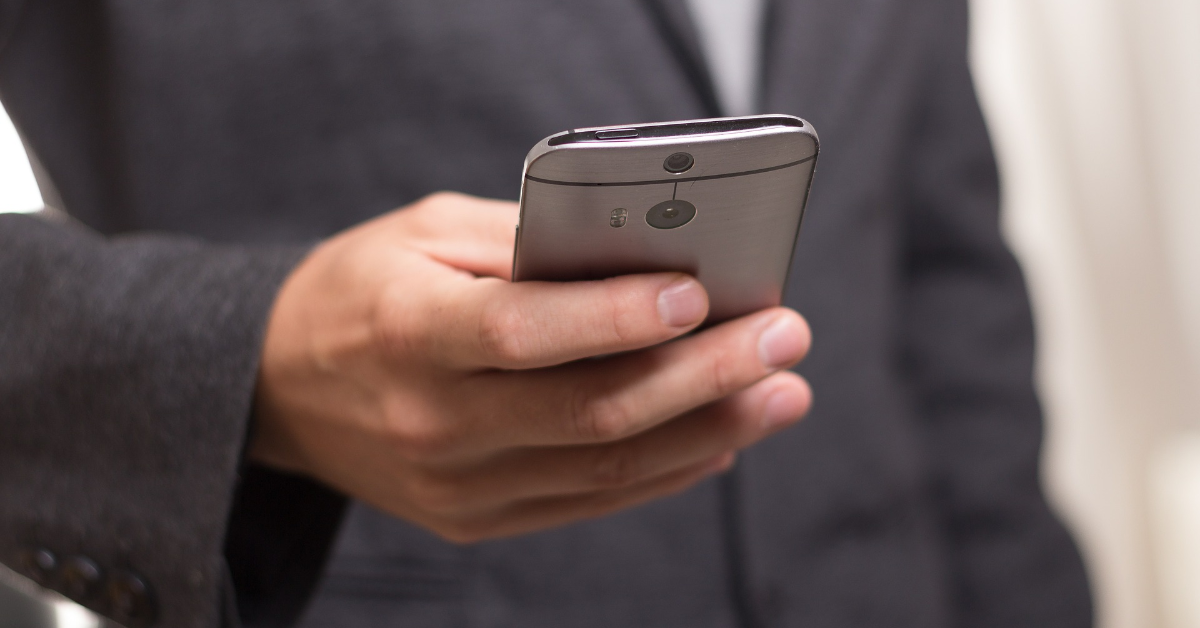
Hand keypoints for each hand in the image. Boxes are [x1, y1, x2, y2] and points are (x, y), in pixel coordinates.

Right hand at [251, 192, 811, 542]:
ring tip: (780, 392)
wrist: (279, 389)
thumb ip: (526, 240)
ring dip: (708, 430)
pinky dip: (664, 470)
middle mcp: (433, 421)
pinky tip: (720, 437)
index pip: (524, 333)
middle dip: (703, 375)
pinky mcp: (475, 518)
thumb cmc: (361, 290)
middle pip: (591, 412)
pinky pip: (588, 502)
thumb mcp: (424, 233)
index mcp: (409, 331)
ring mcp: (456, 485)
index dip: (616, 317)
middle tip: (784, 337)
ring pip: (606, 468)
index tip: (700, 292)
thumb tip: (641, 255)